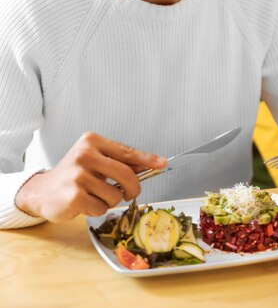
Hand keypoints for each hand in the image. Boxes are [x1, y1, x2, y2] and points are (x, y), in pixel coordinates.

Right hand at [15, 132, 166, 221]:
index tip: (162, 163)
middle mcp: (85, 154)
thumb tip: (148, 164)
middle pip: (126, 174)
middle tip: (129, 193)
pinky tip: (84, 203)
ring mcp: (79, 174)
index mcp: (92, 141)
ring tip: (94, 196)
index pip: (127, 152)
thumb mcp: (95, 160)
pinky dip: (97, 210)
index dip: (147, 159)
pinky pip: (101, 207)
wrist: (43, 191)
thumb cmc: (73, 175)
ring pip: (115, 195)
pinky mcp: (75, 195)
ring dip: (109, 201)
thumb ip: (118, 162)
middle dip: (132, 188)